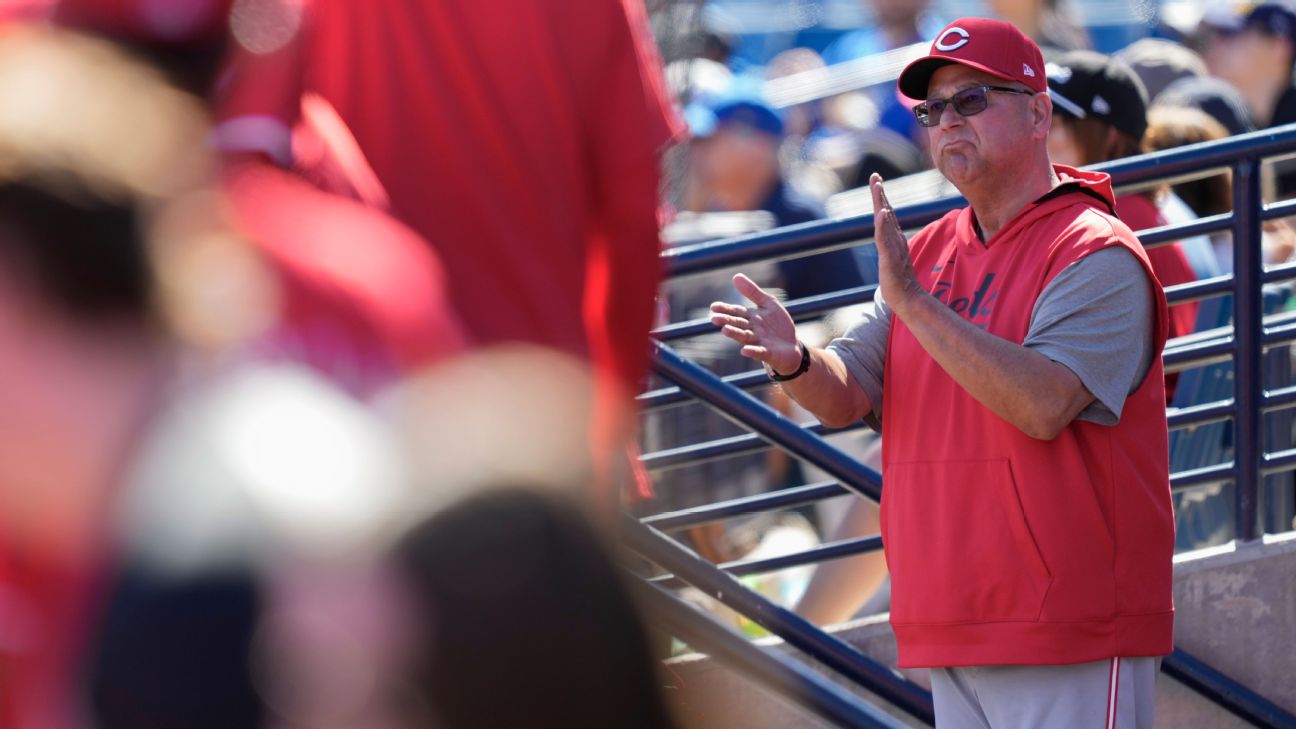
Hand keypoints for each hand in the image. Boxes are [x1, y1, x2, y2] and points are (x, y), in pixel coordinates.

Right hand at [710, 273, 800, 372]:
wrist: (792, 346)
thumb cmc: (777, 324)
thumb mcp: (768, 303)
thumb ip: (752, 292)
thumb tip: (735, 276)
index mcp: (751, 317)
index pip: (736, 312)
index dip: (725, 309)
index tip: (713, 307)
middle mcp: (752, 330)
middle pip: (738, 324)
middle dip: (727, 321)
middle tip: (714, 318)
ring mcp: (759, 342)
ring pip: (745, 337)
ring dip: (735, 334)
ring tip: (725, 330)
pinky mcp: (768, 353)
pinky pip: (759, 352)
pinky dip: (752, 351)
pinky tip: (744, 351)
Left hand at [870, 173, 921, 312]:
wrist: (908, 299)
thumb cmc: (899, 282)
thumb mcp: (891, 259)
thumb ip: (890, 247)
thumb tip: (888, 240)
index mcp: (894, 239)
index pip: (887, 214)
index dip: (881, 197)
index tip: (876, 180)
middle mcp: (895, 240)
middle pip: (887, 212)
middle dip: (880, 193)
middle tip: (875, 176)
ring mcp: (893, 248)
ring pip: (886, 222)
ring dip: (882, 203)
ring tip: (878, 186)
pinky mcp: (890, 259)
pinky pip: (885, 239)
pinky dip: (883, 225)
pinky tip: (882, 212)